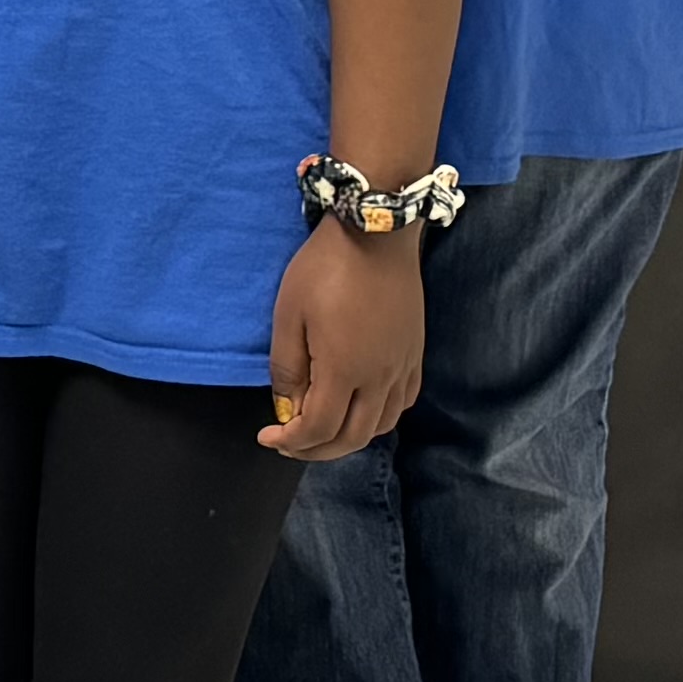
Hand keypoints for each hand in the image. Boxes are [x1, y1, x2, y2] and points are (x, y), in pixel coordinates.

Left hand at [262, 219, 426, 459]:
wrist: (376, 232)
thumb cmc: (325, 268)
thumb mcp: (288, 315)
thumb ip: (287, 368)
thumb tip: (287, 408)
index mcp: (345, 371)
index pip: (320, 429)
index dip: (291, 441)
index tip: (268, 436)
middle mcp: (380, 378)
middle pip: (352, 438)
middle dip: (316, 449)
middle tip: (290, 442)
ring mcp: (402, 367)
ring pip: (381, 426)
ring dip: (349, 438)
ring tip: (321, 429)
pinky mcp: (415, 354)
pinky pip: (401, 403)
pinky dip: (379, 418)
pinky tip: (359, 407)